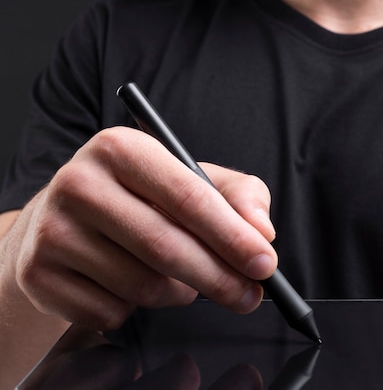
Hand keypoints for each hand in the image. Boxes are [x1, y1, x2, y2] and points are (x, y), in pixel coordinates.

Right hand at [3, 126, 277, 330]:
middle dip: (220, 279)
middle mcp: (79, 182)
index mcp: (121, 148)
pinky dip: (136, 310)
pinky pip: (111, 312)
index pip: (188, 196)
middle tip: (249, 295)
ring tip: (177, 276)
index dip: (233, 236)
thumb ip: (238, 195)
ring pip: (143, 286)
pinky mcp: (39, 275)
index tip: (265, 264)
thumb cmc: (137, 198)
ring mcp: (53, 231)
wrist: (60, 220)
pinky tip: (130, 285)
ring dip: (179, 292)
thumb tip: (262, 232)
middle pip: (166, 247)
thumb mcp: (190, 179)